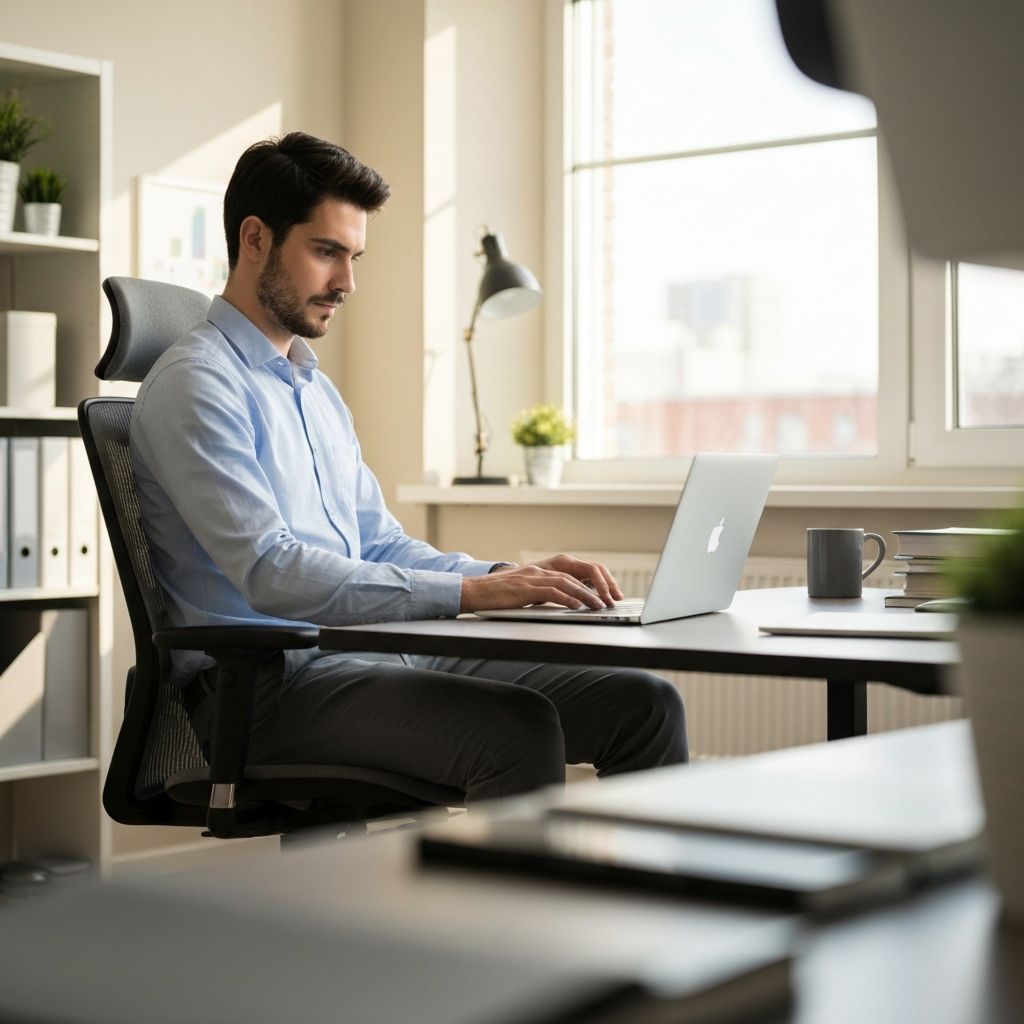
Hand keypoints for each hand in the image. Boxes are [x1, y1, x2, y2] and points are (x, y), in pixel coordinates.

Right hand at [459, 555, 622, 612]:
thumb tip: (572, 601)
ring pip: (569, 581)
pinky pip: (551, 591)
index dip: (601, 579)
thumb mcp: (529, 590)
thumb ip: (549, 591)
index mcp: (546, 567)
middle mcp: (543, 568)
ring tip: (601, 606)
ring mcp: (534, 575)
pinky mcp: (525, 587)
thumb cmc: (500, 594)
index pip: (581, 568)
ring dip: (588, 594)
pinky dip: (567, 598)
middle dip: (601, 584)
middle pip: (580, 570)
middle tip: (613, 599)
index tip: (613, 593)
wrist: (474, 591)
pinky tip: (578, 607)